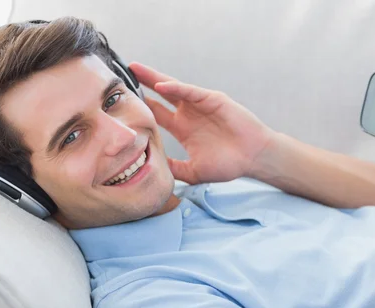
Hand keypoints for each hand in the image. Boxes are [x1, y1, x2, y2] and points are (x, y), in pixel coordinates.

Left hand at [129, 62, 274, 183]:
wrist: (253, 158)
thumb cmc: (229, 165)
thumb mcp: (194, 171)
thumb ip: (174, 169)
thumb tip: (153, 171)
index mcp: (184, 129)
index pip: (157, 116)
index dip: (141, 109)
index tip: (120, 104)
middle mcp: (189, 114)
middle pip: (160, 96)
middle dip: (142, 85)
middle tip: (122, 76)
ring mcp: (200, 105)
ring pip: (173, 88)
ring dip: (154, 79)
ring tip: (135, 69)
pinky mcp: (213, 100)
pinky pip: (191, 92)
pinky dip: (177, 88)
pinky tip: (160, 86)